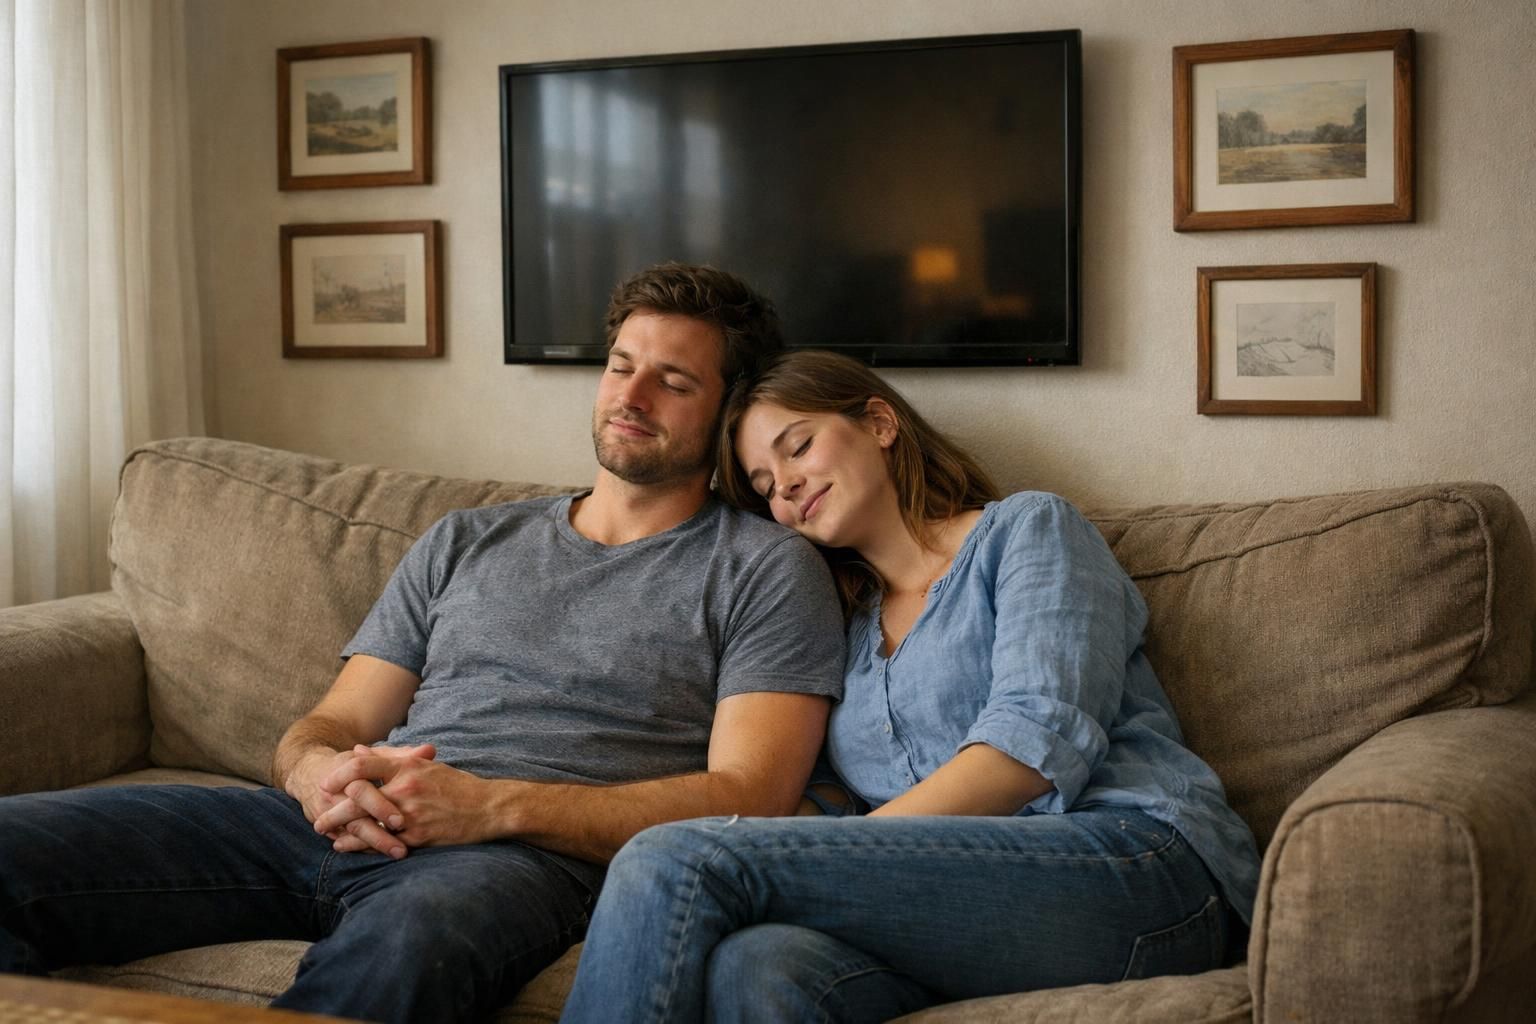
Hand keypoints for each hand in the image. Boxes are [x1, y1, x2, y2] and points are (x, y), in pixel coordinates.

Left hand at [317, 746, 499, 853]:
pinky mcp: (417, 836)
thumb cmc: (456, 785)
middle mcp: (407, 788)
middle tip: (317, 817)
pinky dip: (363, 845)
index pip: (363, 765)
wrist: (487, 808)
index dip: (339, 775)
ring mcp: (411, 814)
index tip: (325, 784)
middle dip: (333, 810)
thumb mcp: (425, 765)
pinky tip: (349, 847)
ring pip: (367, 823)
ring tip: (328, 835)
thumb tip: (358, 750)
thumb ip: (390, 758)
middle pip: (358, 797)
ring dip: (344, 831)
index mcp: (408, 767)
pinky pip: (383, 842)